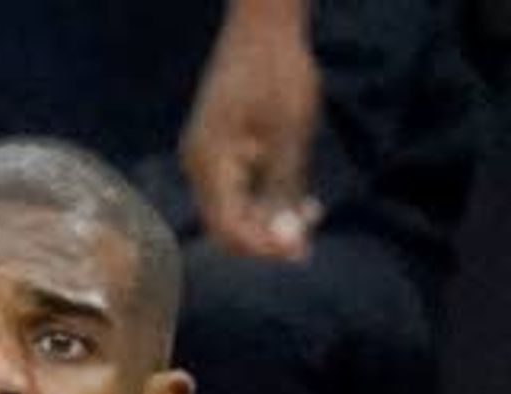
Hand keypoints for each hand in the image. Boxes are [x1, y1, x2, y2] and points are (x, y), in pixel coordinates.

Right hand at [181, 3, 322, 260]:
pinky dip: (264, 198)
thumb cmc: (277, 73)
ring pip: (232, 209)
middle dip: (267, 238)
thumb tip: (287, 243)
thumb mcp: (290, 137)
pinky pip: (236, 188)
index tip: (300, 252)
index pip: (228, 229)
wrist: (262, 25)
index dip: (263, 248)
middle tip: (309, 241)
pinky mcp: (217, 149)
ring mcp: (205, 157)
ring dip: (269, 220)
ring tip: (311, 213)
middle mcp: (199, 166)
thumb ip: (284, 192)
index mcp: (210, 164)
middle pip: (226, 225)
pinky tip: (296, 195)